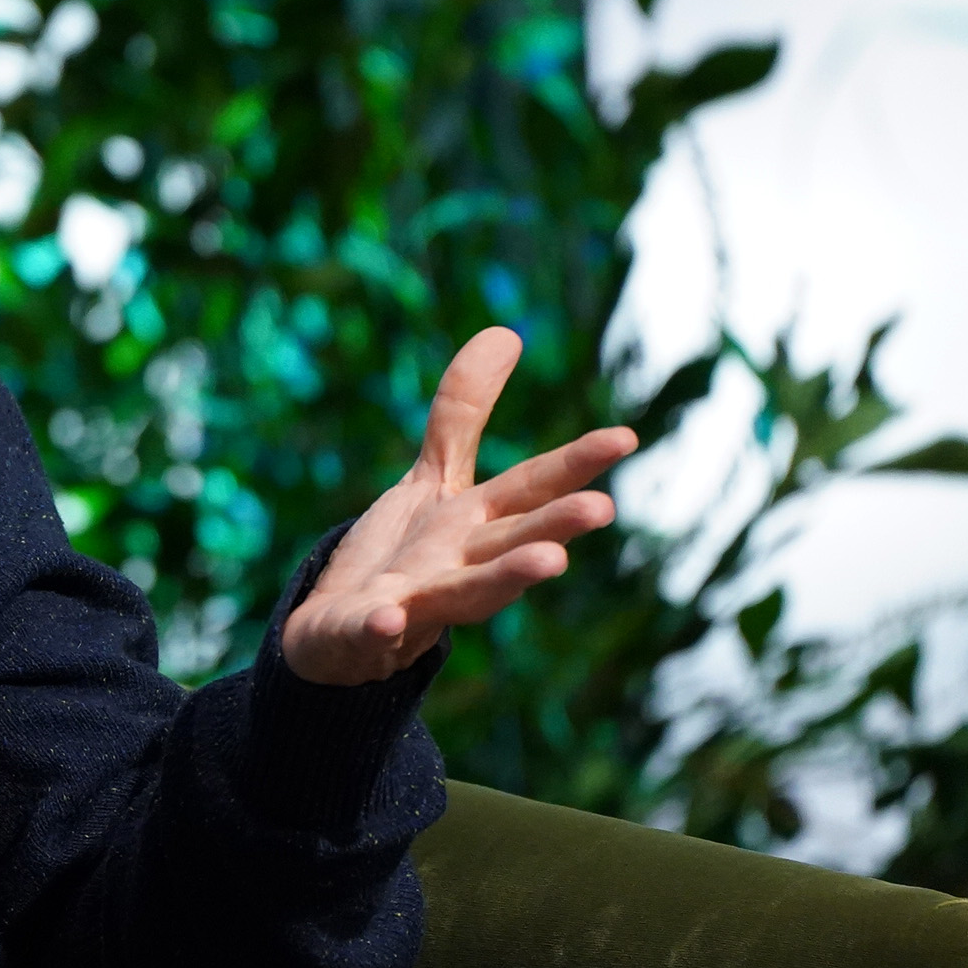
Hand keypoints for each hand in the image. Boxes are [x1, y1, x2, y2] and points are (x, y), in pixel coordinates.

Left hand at [280, 328, 634, 685]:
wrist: (341, 634)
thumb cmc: (403, 558)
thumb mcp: (432, 478)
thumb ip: (464, 414)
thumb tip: (507, 332)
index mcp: (478, 525)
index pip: (531, 487)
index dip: (575, 462)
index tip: (626, 436)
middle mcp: (459, 565)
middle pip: (511, 541)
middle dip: (555, 526)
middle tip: (602, 509)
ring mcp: (416, 603)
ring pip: (466, 594)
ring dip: (505, 580)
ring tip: (550, 564)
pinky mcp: (364, 632)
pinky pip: (372, 631)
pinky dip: (381, 627)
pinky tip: (389, 618)